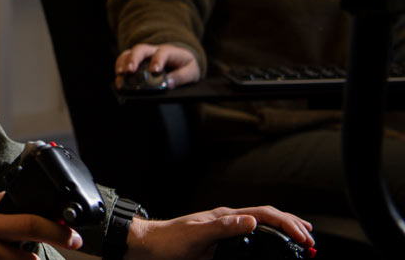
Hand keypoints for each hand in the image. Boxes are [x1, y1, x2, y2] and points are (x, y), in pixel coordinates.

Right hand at [115, 43, 200, 88]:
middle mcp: (154, 51)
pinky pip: (124, 59)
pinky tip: (118, 77)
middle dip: (134, 59)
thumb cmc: (186, 65)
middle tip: (130, 70)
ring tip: (120, 74)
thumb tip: (169, 83)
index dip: (158, 60)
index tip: (155, 71)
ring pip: (130, 52)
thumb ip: (183, 77)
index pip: (163, 53)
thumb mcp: (192, 72)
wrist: (181, 59)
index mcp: (170, 52)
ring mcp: (144, 55)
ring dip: (123, 62)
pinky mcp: (136, 60)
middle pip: (141, 49)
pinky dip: (119, 66)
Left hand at [126, 206, 313, 259]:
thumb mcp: (196, 235)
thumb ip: (223, 227)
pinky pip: (251, 239)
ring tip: (302, 240)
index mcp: (225, 215)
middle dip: (292, 226)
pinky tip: (273, 247)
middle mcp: (228, 220)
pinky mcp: (221, 242)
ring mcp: (225, 230)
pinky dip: (267, 240)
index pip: (263, 214)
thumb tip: (251, 220)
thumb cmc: (169, 240)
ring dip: (283, 232)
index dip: (287, 224)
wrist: (149, 245)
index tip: (304, 237)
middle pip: (266, 217)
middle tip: (311, 240)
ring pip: (261, 226)